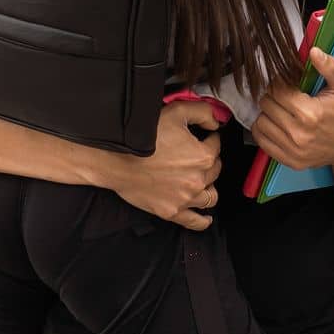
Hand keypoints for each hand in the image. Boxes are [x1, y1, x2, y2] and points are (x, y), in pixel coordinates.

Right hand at [104, 100, 222, 230]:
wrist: (118, 161)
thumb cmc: (144, 137)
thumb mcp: (176, 112)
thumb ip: (202, 112)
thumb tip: (215, 122)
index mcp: (202, 156)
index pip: (216, 146)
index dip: (210, 139)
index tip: (203, 137)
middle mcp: (199, 180)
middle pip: (215, 171)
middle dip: (210, 161)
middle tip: (197, 156)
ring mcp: (186, 198)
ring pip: (210, 197)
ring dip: (209, 187)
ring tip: (203, 182)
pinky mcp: (173, 211)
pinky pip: (195, 221)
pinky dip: (203, 221)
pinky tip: (206, 218)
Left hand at [251, 49, 333, 171]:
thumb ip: (330, 67)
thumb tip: (313, 52)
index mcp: (310, 113)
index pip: (276, 90)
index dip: (280, 82)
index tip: (288, 84)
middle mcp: (299, 134)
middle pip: (266, 105)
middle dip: (273, 96)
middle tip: (286, 96)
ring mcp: (293, 150)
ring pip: (260, 122)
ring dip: (268, 113)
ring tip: (282, 110)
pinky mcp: (289, 161)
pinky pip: (262, 140)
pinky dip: (265, 129)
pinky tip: (277, 123)